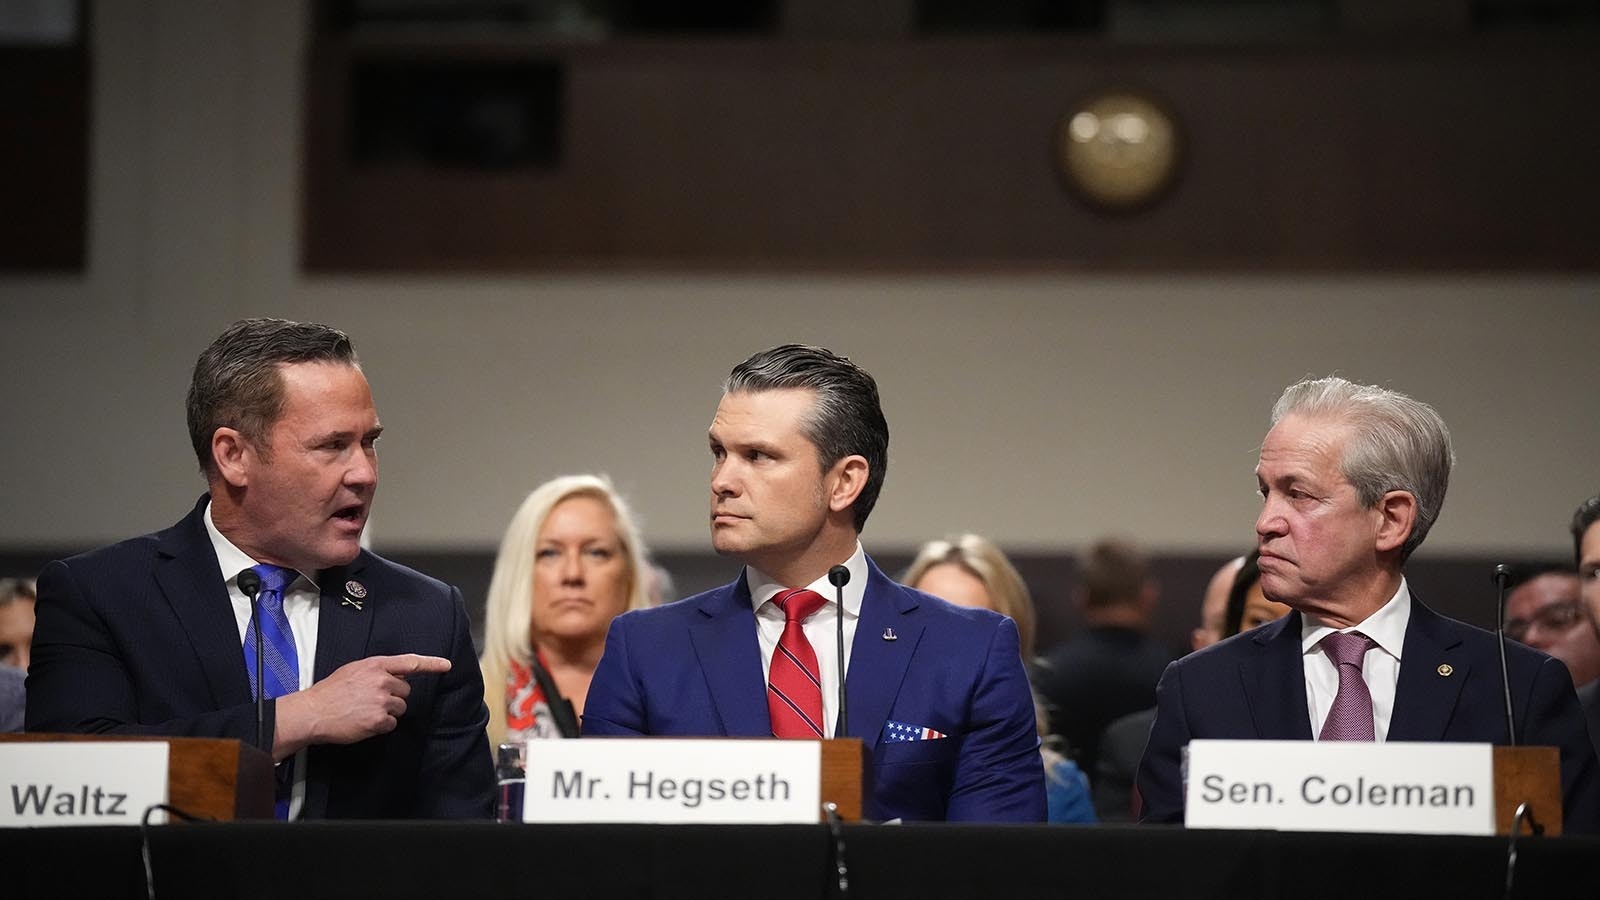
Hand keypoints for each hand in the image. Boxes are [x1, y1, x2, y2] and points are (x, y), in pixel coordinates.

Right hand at [273, 654, 450, 758]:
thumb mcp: (354, 671)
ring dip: (387, 712)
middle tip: (370, 700)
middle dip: (393, 696)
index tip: (446, 665)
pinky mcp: (378, 720)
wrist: (313, 712)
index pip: (410, 662)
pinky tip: (364, 722)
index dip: (431, 664)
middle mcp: (382, 680)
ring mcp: (381, 701)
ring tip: (364, 711)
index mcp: (375, 665)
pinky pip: (391, 724)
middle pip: (405, 690)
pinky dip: (381, 726)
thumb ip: (376, 671)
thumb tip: (394, 676)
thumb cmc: (330, 692)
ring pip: (400, 708)